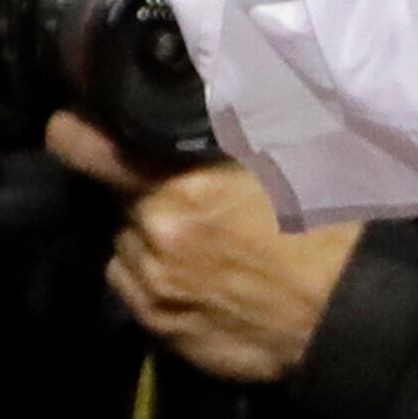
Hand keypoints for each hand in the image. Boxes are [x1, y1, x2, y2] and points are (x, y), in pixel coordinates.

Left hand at [53, 115, 358, 384]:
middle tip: (186, 190)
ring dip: (146, 236)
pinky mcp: (159, 328)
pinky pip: (133, 288)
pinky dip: (152, 275)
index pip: (94, 151)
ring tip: (197, 238)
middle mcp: (155, 235)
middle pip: (118, 201)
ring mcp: (152, 286)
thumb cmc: (330, 226)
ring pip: (124, 247)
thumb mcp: (295, 153)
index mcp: (183, 186)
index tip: (70, 125)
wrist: (347, 312)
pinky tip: (198, 274)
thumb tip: (216, 90)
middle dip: (141, 191)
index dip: (76, 133)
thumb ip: (239, 127)